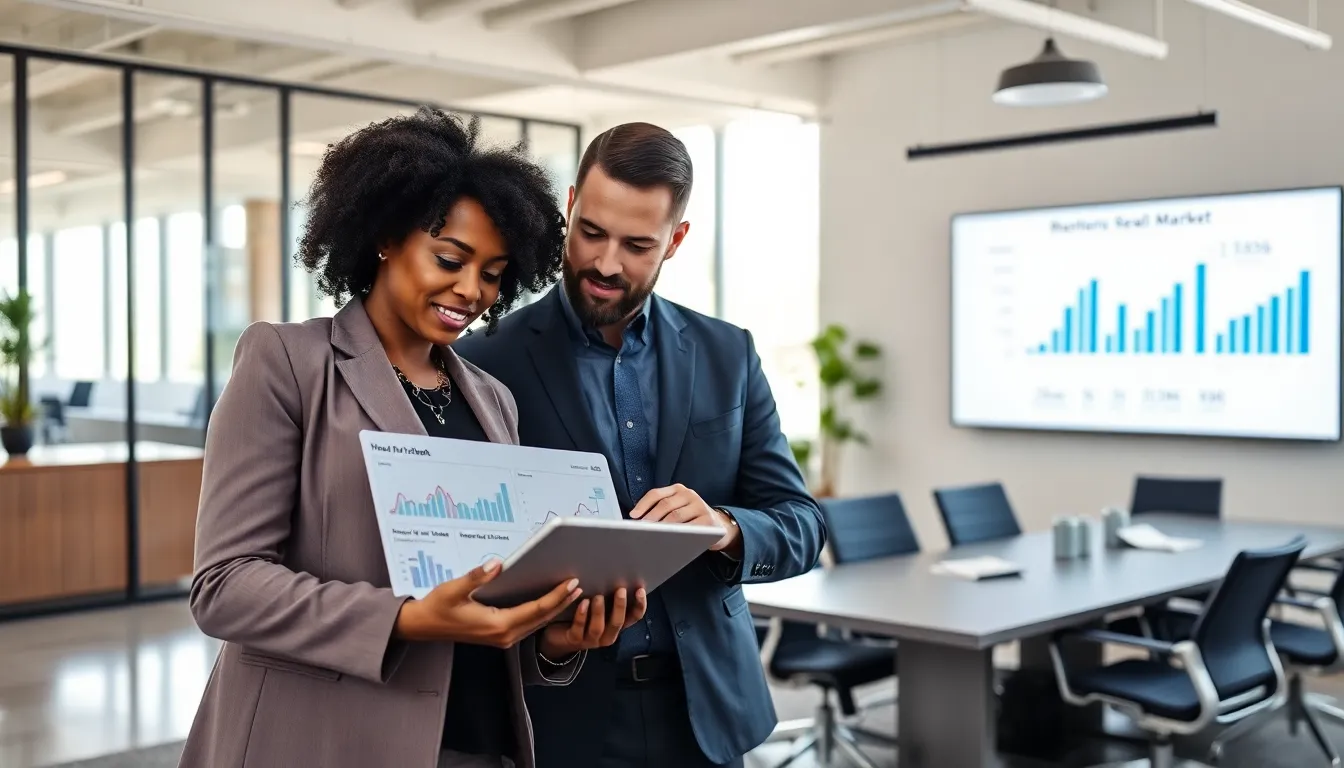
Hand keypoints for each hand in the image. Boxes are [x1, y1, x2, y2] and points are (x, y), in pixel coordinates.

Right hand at [394, 559, 581, 647]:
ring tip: (573, 592)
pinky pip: (529, 623)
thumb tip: (497, 563)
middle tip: (581, 584)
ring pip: (537, 622)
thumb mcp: (454, 589)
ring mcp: (503, 637)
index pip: (535, 610)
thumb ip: (476, 577)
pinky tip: (551, 601)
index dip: (556, 596)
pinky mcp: (500, 634)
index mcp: (497, 626)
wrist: (423, 626)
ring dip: (555, 608)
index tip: (572, 583)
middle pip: (541, 618)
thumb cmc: (438, 607)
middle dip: (562, 602)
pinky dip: (543, 612)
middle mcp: (504, 635)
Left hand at [538, 587, 647, 658]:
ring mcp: (591, 639)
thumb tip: (618, 574)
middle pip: (617, 623)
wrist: (560, 636)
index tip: (640, 590)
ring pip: (598, 628)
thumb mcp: (600, 607)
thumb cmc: (585, 616)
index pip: (633, 618)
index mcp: (616, 625)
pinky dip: (581, 616)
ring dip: (599, 612)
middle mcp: (607, 635)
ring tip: (597, 596)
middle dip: (620, 607)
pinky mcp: (574, 639)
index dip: (639, 605)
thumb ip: (609, 597)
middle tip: (620, 590)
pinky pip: (579, 629)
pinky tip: (582, 603)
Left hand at [630, 483, 739, 552]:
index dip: (643, 504)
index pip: (656, 494)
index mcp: (678, 490)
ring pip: (676, 516)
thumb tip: (639, 521)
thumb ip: (661, 510)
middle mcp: (689, 494)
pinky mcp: (708, 520)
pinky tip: (670, 540)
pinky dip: (678, 534)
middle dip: (651, 518)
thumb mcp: (678, 508)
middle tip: (640, 530)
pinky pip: (690, 528)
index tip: (633, 516)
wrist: (719, 526)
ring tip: (651, 536)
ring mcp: (700, 506)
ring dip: (662, 527)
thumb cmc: (691, 518)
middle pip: (665, 505)